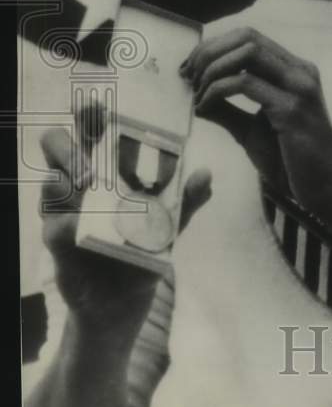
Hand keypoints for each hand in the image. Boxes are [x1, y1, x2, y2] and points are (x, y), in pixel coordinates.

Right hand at [39, 103, 211, 336]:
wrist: (125, 302)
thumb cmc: (142, 251)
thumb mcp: (169, 226)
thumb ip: (185, 202)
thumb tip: (206, 174)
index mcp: (104, 171)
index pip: (90, 134)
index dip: (87, 115)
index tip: (93, 104)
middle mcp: (79, 186)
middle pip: (57, 150)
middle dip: (68, 146)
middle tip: (89, 158)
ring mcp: (65, 214)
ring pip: (50, 186)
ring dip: (60, 180)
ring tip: (78, 181)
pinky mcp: (59, 246)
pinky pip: (54, 230)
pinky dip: (61, 226)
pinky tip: (69, 225)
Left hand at [183, 27, 331, 220]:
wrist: (325, 190)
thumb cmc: (291, 163)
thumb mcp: (251, 130)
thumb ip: (228, 111)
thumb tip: (197, 99)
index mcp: (295, 72)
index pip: (249, 38)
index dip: (214, 47)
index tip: (189, 69)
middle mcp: (301, 72)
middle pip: (247, 37)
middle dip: (209, 53)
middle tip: (187, 77)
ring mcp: (299, 87)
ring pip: (247, 53)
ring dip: (213, 69)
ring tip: (197, 94)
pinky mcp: (292, 108)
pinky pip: (244, 84)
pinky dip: (217, 91)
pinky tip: (205, 108)